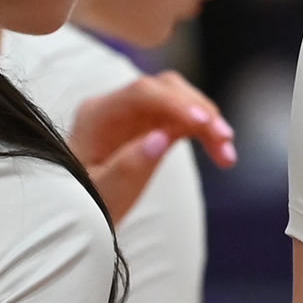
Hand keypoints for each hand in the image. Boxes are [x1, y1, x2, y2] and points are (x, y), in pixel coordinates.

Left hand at [75, 73, 236, 218]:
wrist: (75, 214)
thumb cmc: (82, 205)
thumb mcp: (101, 195)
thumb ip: (128, 166)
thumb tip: (161, 137)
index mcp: (96, 115)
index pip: (141, 92)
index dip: (176, 102)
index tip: (204, 122)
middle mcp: (115, 106)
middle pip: (165, 88)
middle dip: (199, 109)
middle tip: (225, 140)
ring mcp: (132, 114)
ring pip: (179, 100)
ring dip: (207, 121)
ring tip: (227, 154)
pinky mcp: (148, 126)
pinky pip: (182, 118)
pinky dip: (204, 132)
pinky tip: (220, 153)